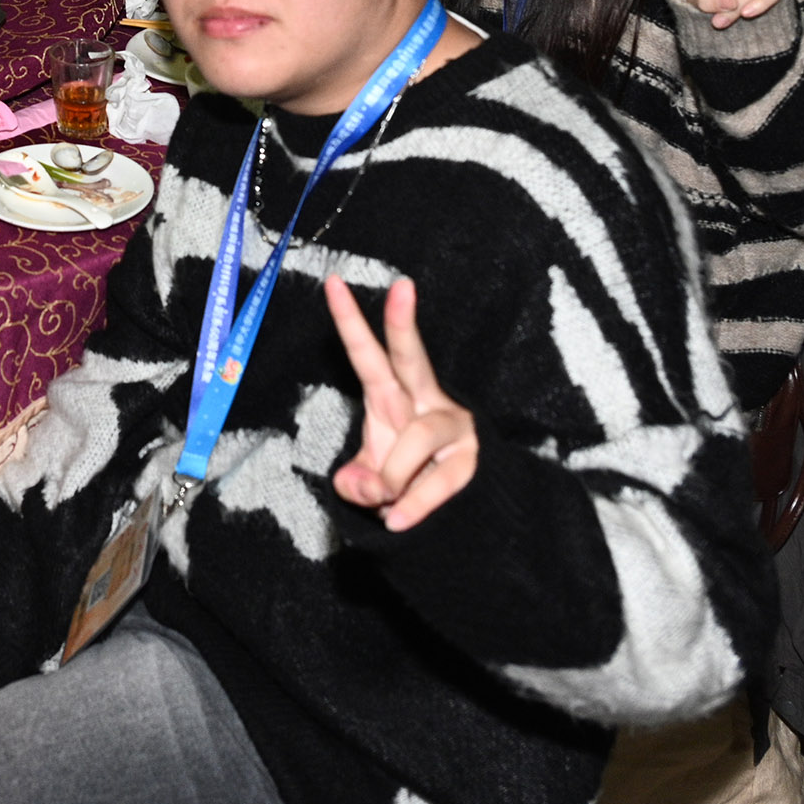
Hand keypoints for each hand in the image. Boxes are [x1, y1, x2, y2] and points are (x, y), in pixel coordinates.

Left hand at [326, 275, 477, 532]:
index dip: (349, 322)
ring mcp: (453, 428)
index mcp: (391, 397)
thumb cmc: (403, 484)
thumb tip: (362, 486)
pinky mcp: (472, 460)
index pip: (367, 356)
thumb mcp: (369, 484)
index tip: (332, 282)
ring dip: (394, 476)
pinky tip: (398, 522)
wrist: (456, 518)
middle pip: (413, 357)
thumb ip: (356, 484)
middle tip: (402, 286)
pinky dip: (414, 505)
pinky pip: (439, 481)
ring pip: (419, 437)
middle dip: (403, 323)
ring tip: (383, 503)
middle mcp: (425, 401)